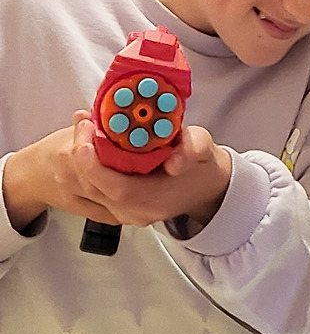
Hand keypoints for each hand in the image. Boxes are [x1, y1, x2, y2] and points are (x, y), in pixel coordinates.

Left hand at [3, 114, 231, 237]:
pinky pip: (94, 186)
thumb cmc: (201, 165)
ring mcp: (124, 211)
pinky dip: (87, 163)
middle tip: (83, 122)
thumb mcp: (204, 149)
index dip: (96, 167)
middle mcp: (135, 211)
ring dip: (82, 157)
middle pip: (95, 189)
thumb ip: (192, 150)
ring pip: (89, 188)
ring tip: (83, 124)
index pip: (117, 190)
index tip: (88, 139)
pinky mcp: (117, 205)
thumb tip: (174, 162)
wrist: (205, 186)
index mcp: (155, 201)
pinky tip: (88, 138)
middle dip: (83, 155)